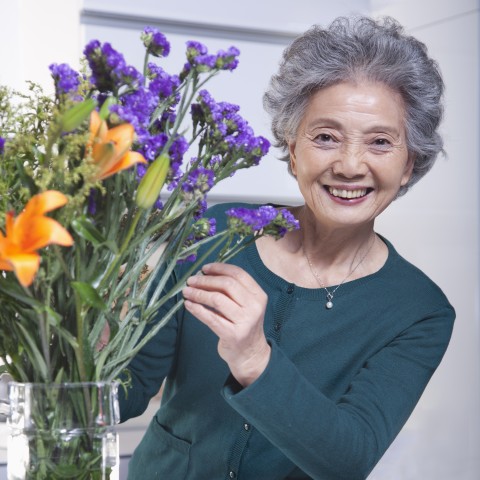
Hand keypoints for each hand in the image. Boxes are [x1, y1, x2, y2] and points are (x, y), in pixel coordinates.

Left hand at [183, 263, 270, 386]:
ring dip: (198, 293)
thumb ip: (233, 290)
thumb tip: (205, 274)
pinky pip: (210, 317)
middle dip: (205, 280)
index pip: (238, 274)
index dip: (219, 268)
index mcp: (258, 295)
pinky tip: (188, 305)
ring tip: (187, 292)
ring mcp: (245, 321)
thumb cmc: (243, 324)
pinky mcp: (232, 334)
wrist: (250, 353)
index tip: (204, 268)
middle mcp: (254, 306)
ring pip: (217, 299)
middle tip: (191, 280)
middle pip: (227, 284)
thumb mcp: (246, 305)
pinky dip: (197, 309)